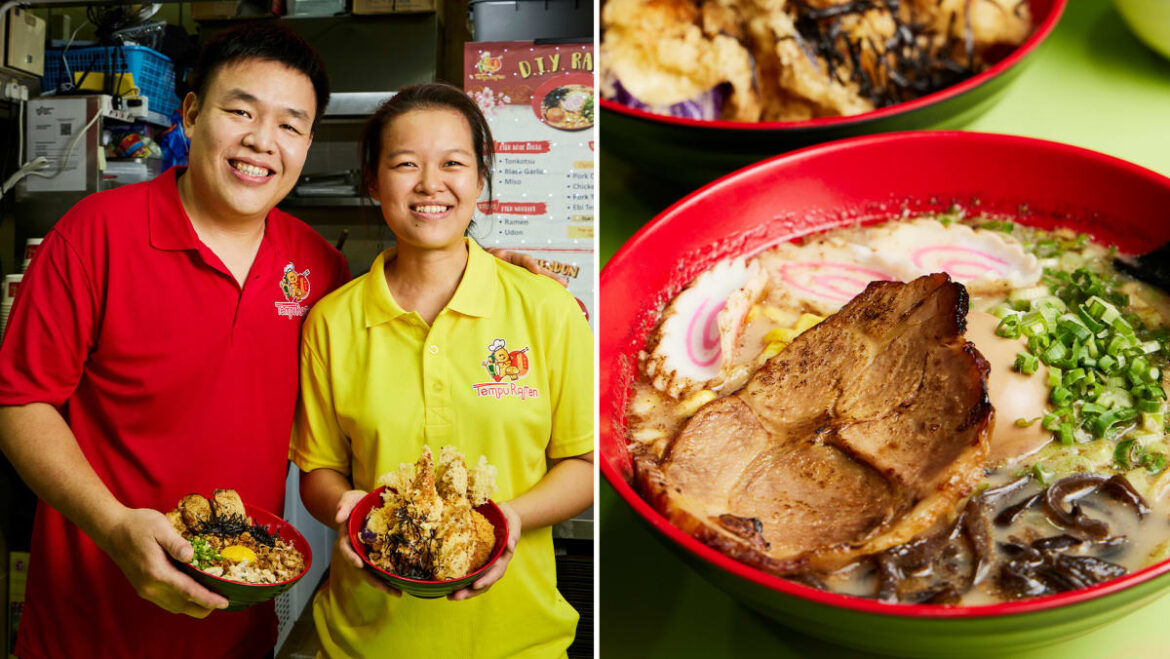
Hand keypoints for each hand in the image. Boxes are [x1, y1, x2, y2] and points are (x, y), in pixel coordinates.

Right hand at [95, 507, 228, 616]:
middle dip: (205, 607)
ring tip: (213, 599)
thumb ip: (176, 543)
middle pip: (184, 605)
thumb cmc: (137, 525)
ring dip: (194, 606)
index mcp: (157, 572)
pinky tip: (193, 595)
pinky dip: (182, 603)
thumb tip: (190, 556)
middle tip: (224, 601)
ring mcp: (145, 590)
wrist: (111, 530)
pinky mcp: (143, 588)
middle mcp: (151, 587)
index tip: (225, 603)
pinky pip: (167, 602)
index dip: (208, 599)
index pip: (188, 592)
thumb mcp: (160, 527)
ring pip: (175, 607)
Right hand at [334, 489, 400, 596]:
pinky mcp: (378, 551)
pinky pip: (384, 565)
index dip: (352, 557)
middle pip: (362, 568)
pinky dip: (392, 574)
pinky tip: (404, 583)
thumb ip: (343, 506)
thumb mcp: (348, 500)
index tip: (359, 564)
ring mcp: (368, 552)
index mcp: (347, 538)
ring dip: (385, 583)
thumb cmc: (355, 502)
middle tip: (386, 589)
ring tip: (398, 593)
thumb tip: (338, 517)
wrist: (363, 503)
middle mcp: (357, 549)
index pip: (346, 550)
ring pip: (374, 571)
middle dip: (373, 580)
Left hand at [449, 500, 520, 600]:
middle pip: (484, 582)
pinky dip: (461, 582)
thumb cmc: (507, 516)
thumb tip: (511, 545)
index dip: (487, 580)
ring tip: (450, 597)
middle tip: (455, 597)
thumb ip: (514, 531)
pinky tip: (448, 587)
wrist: (500, 515)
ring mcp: (485, 564)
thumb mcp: (512, 520)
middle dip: (471, 592)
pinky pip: (470, 575)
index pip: (496, 572)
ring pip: (476, 582)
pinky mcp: (477, 561)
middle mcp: (494, 564)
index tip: (476, 585)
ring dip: (464, 591)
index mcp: (503, 556)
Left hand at [484, 248, 568, 286]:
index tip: (536, 270)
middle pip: (538, 271)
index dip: (531, 264)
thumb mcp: (487, 256)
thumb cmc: (484, 262)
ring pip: (538, 280)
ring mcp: (522, 277)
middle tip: (564, 284)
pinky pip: (533, 289)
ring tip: (564, 289)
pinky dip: (542, 292)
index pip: (524, 259)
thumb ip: (494, 254)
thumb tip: (501, 254)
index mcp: (513, 259)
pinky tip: (552, 299)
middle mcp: (521, 268)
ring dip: (550, 284)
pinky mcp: (521, 287)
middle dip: (551, 277)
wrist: (478, 270)